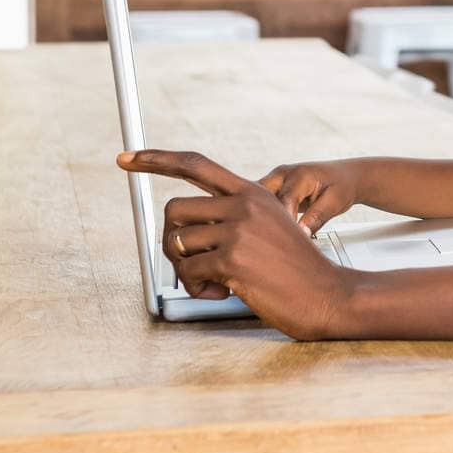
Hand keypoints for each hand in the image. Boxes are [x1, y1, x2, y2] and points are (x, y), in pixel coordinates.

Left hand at [116, 149, 349, 339]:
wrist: (326, 293)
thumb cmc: (294, 268)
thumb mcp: (270, 226)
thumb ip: (232, 218)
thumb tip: (181, 233)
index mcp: (252, 192)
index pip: (195, 164)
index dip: (156, 159)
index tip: (126, 158)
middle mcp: (244, 204)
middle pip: (174, 209)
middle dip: (172, 240)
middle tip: (191, 263)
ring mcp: (239, 230)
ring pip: (177, 242)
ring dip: (186, 270)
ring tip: (212, 281)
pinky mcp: (233, 258)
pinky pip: (188, 273)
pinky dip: (198, 289)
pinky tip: (223, 292)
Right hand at [258, 161, 359, 234]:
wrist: (347, 176)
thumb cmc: (343, 186)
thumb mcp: (334, 203)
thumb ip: (316, 217)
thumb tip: (301, 233)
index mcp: (299, 175)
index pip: (283, 200)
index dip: (282, 222)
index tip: (285, 241)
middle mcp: (283, 174)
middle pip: (259, 196)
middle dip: (260, 218)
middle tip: (266, 240)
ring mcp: (276, 180)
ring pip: (255, 199)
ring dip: (257, 217)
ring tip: (262, 238)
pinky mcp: (275, 189)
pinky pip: (260, 202)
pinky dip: (260, 215)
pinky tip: (264, 232)